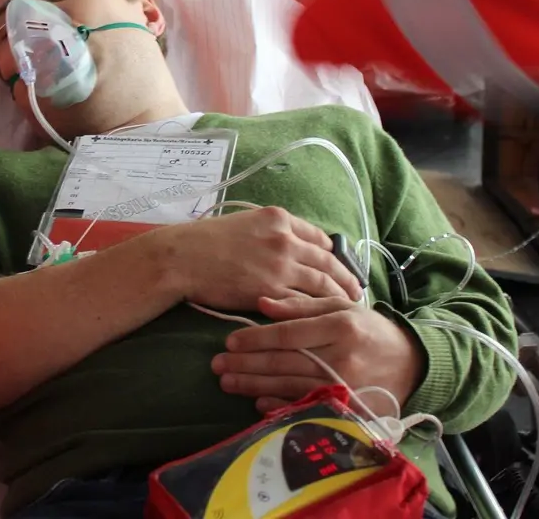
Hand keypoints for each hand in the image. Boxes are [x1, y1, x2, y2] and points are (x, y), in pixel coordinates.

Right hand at [162, 206, 363, 310]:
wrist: (181, 258)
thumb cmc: (204, 240)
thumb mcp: (243, 222)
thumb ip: (269, 231)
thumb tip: (287, 244)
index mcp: (279, 219)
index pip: (319, 238)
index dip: (334, 255)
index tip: (340, 266)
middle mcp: (285, 239)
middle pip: (329, 262)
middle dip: (347, 278)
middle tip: (357, 291)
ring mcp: (280, 266)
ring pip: (322, 284)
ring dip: (338, 297)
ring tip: (348, 308)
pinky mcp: (271, 291)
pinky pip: (303, 303)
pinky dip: (315, 311)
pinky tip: (322, 320)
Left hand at [212, 296, 424, 413]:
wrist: (410, 363)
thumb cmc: (369, 330)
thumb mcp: (341, 307)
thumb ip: (301, 305)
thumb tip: (262, 303)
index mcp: (340, 326)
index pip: (289, 334)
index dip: (257, 338)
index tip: (230, 340)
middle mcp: (342, 357)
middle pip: (285, 361)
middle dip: (247, 364)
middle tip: (217, 364)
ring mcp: (345, 386)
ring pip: (290, 385)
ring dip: (254, 385)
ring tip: (227, 382)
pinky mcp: (347, 408)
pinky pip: (307, 407)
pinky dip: (280, 406)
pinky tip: (256, 402)